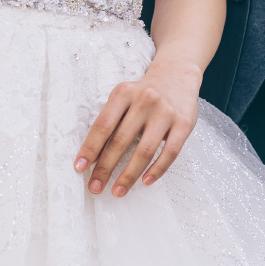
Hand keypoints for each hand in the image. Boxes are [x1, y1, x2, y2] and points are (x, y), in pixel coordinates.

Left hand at [74, 54, 202, 196]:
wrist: (177, 74)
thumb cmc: (143, 92)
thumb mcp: (124, 96)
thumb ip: (112, 119)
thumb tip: (93, 155)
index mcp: (123, 93)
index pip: (103, 125)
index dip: (90, 148)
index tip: (79, 167)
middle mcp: (144, 100)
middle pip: (120, 140)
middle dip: (105, 167)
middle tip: (94, 187)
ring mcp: (165, 112)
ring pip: (144, 151)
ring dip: (129, 175)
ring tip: (117, 191)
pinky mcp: (184, 124)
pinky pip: (170, 152)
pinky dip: (156, 170)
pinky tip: (145, 181)